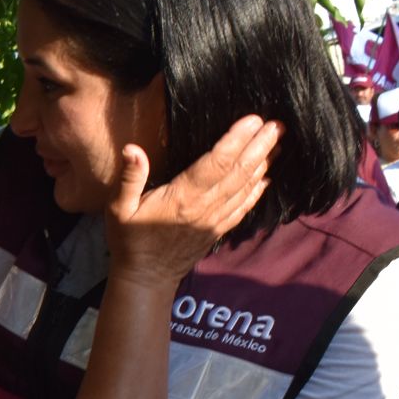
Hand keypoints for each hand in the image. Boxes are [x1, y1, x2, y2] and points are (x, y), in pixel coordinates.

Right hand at [105, 116, 279, 288]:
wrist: (145, 278)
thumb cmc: (129, 240)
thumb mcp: (119, 209)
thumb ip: (128, 178)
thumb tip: (132, 149)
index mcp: (183, 197)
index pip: (216, 163)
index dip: (236, 140)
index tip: (254, 120)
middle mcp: (204, 207)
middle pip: (238, 172)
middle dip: (260, 147)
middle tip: (278, 125)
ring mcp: (214, 220)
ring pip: (245, 188)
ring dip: (263, 164)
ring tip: (279, 143)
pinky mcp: (218, 230)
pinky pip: (242, 207)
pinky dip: (257, 191)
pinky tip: (267, 177)